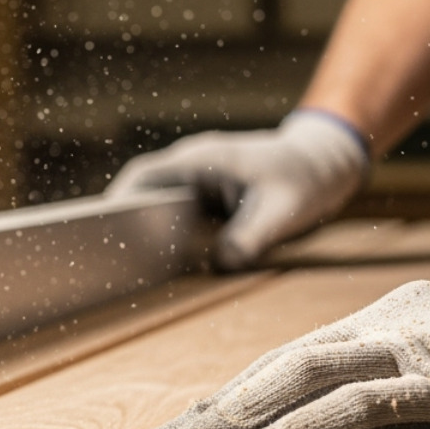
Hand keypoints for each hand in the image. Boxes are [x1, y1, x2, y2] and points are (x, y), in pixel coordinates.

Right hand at [106, 109, 368, 269]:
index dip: (119, 202)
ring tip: (135, 269)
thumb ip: (250, 237)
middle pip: (144, 194)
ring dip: (149, 233)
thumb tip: (218, 265)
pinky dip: (171, 237)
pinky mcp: (209, 198)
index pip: (143, 177)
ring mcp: (199, 181)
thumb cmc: (306, 178)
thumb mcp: (283, 211)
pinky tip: (170, 265)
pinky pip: (179, 216)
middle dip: (128, 225)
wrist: (326, 162)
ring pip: (161, 207)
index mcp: (201, 159)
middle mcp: (193, 166)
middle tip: (115, 262)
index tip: (103, 233)